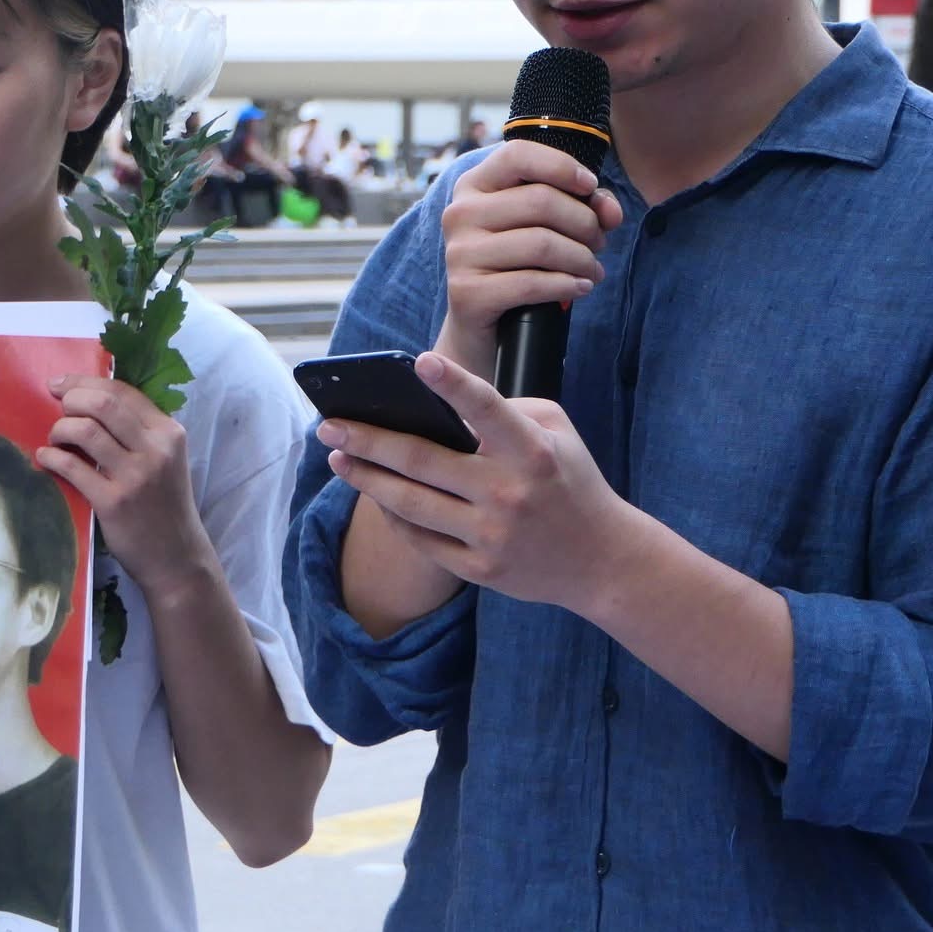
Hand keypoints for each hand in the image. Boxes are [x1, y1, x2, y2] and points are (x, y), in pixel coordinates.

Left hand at [39, 376, 210, 591]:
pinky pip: (72, 467)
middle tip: (57, 408)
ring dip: (60, 428)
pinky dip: (52, 457)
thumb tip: (91, 403)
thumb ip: (140, 433)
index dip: (86, 382)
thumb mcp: (166, 460)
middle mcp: (156, 449)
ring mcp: (135, 476)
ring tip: (55, 438)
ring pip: (85, 430)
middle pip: (103, 403)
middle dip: (71, 398)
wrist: (176, 557)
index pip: (123, 392)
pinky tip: (46, 458)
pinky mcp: (113, 502)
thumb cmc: (165, 506)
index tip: (62, 385)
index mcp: (169, 433)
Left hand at [316, 352, 634, 611]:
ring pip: (409, 503)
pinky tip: (372, 493)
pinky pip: (420, 539)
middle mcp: (508, 493)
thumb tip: (437, 405)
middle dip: (368, 440)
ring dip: (365, 478)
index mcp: (531, 451)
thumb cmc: (570, 481)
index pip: (487, 409)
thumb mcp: (556, 433)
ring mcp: (491, 535)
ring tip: (336, 458)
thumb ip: (506, 411)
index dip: (453, 385)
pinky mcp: (480, 569)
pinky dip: (392, 514)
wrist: (602, 560)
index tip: (419, 362)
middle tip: (330, 424)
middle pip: (422, 461)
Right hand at [434, 144, 623, 379]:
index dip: (562, 167)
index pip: (518, 155)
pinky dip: (566, 285)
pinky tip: (580, 288)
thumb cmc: (516, 265)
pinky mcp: (467, 292)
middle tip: (599, 242)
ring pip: (541, 244)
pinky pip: (531, 283)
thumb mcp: (546, 226)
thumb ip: (581, 206)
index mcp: (474, 186)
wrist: (482, 325)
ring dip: (581, 258)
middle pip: (540, 201)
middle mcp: (460, 214)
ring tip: (593, 269)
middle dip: (584, 222)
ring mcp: (459, 253)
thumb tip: (610, 211)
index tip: (589, 187)